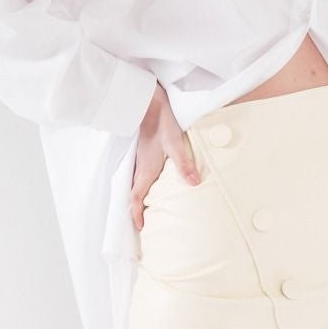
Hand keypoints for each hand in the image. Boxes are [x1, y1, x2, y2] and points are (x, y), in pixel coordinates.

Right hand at [131, 85, 201, 233]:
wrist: (148, 102)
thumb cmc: (161, 121)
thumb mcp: (175, 143)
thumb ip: (184, 164)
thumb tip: (194, 184)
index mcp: (146, 168)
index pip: (136, 196)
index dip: (136, 213)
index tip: (140, 226)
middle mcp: (140, 165)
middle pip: (133, 192)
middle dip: (134, 209)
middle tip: (140, 222)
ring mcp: (140, 158)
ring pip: (135, 182)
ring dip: (137, 196)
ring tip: (144, 207)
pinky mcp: (143, 150)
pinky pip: (138, 172)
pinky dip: (141, 183)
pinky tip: (151, 182)